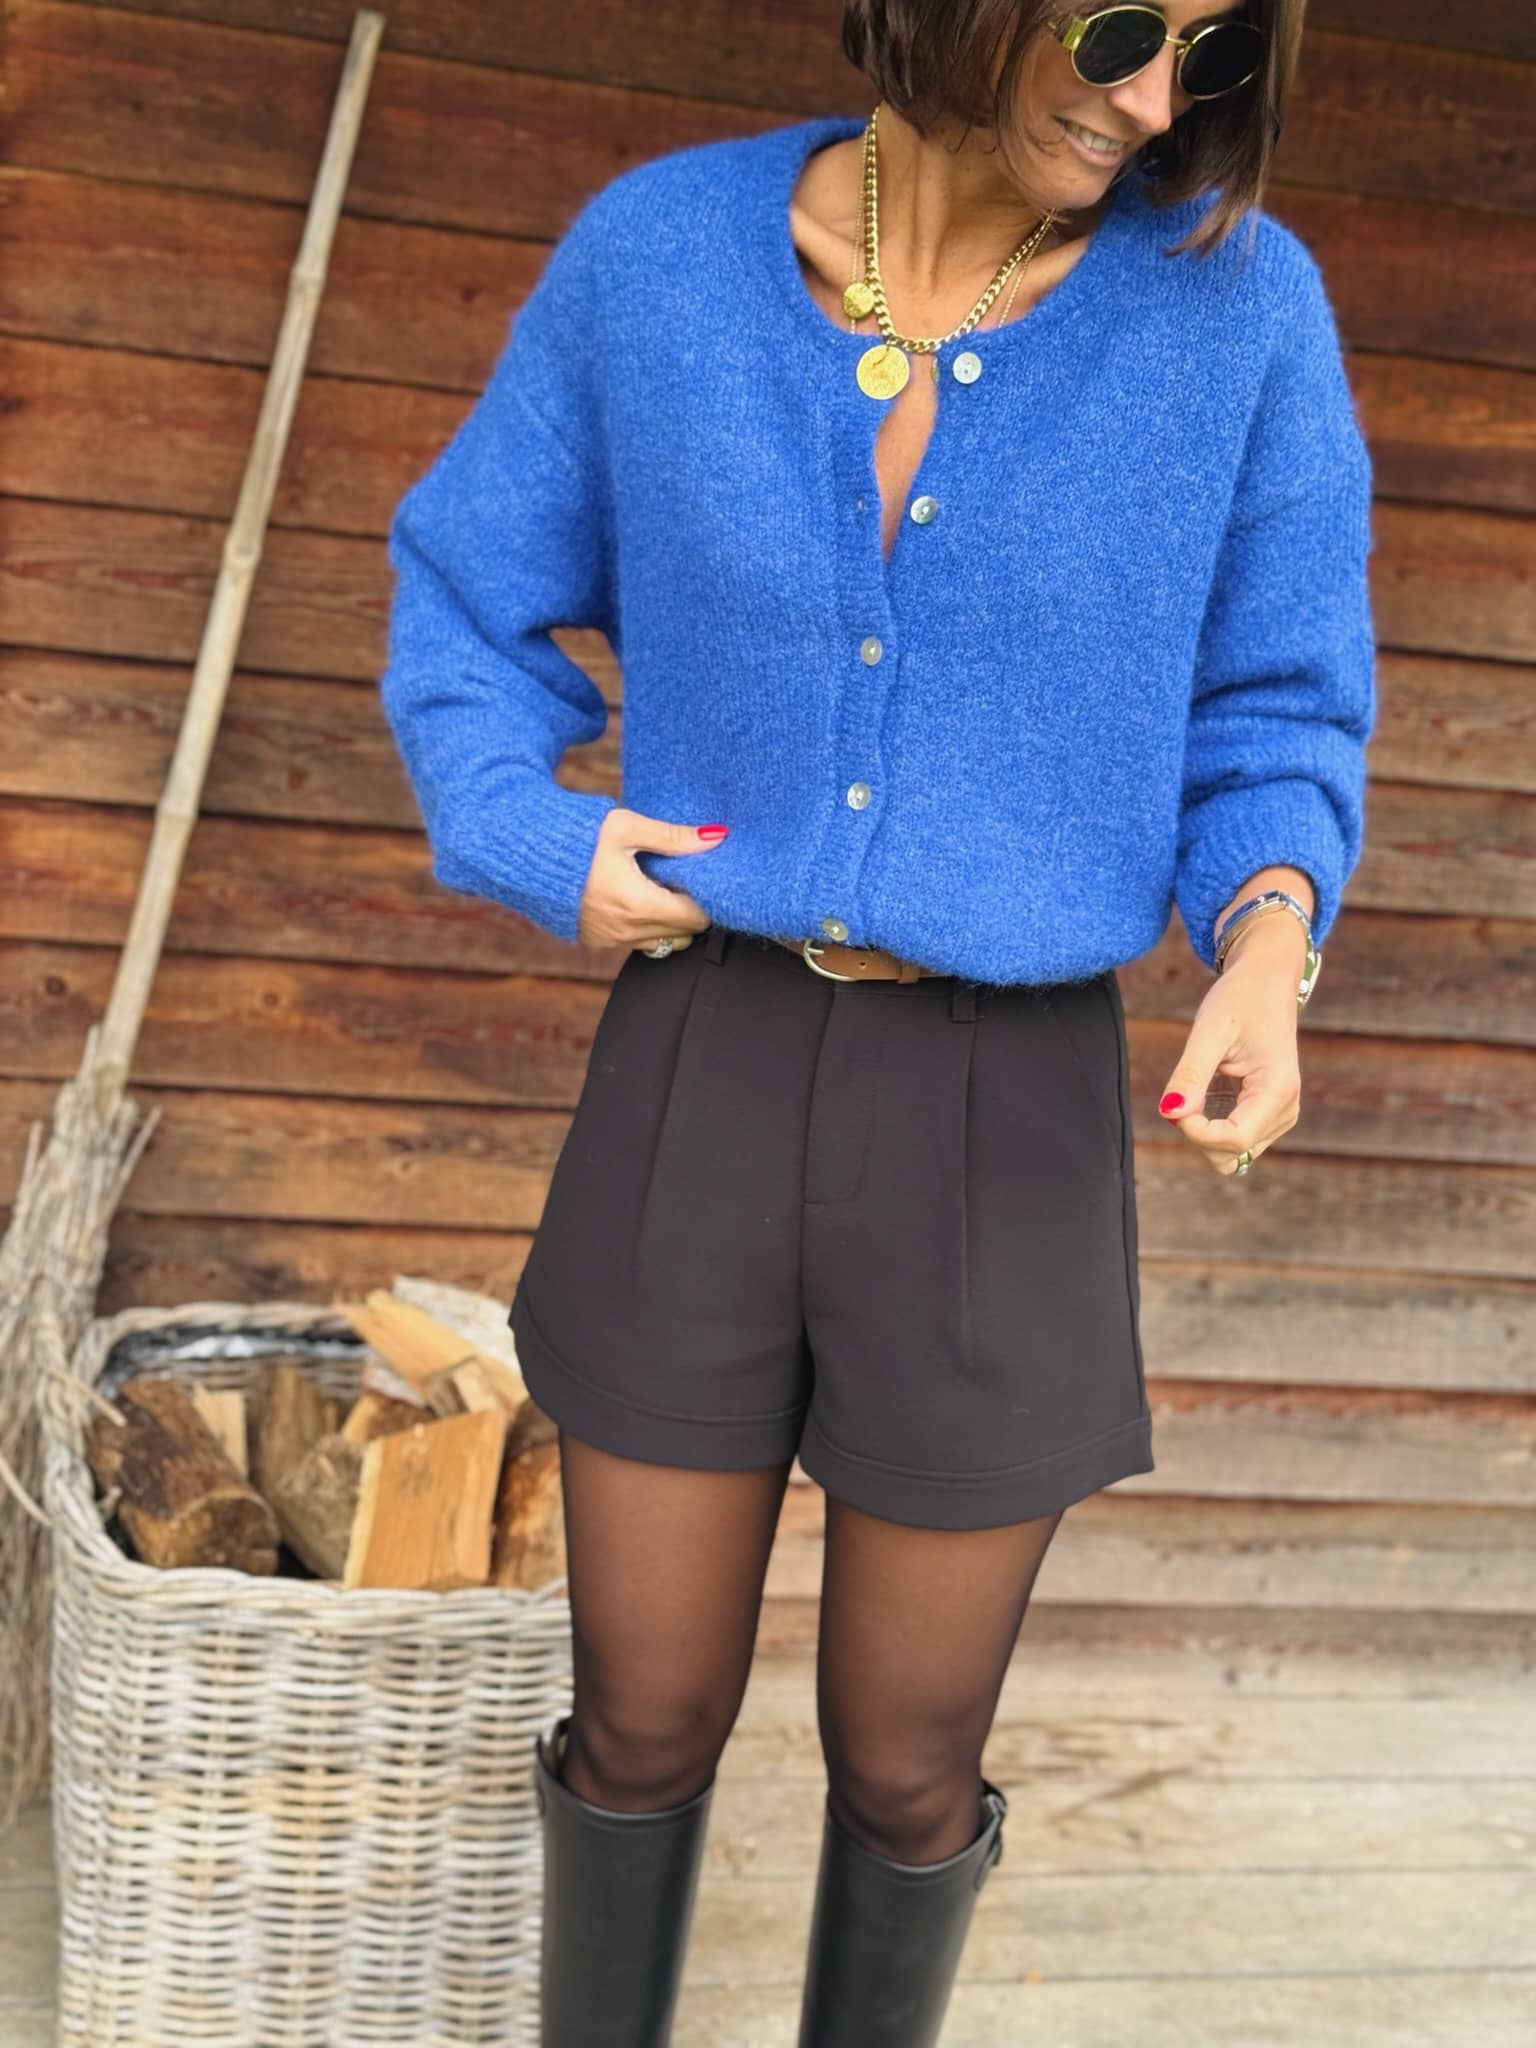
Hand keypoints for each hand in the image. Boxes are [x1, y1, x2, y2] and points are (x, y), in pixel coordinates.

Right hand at [577, 808, 726, 953]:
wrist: (536, 858)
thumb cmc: (581, 839)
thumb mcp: (626, 827)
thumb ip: (674, 836)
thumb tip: (716, 837)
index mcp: (638, 904)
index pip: (695, 918)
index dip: (705, 900)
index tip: (699, 881)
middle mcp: (628, 931)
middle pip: (685, 934)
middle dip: (691, 912)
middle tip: (681, 884)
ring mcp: (614, 941)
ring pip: (666, 945)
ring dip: (672, 924)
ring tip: (661, 894)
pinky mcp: (601, 944)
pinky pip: (641, 945)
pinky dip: (649, 929)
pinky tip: (640, 903)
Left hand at [1156, 917, 1306, 1175]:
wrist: (1266, 981)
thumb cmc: (1240, 999)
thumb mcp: (1210, 1031)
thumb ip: (1190, 1075)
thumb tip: (1170, 1114)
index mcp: (1277, 1091)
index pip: (1233, 1141)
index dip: (1195, 1132)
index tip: (1174, 1102)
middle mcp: (1285, 1110)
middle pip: (1230, 1154)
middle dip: (1198, 1131)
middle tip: (1186, 1087)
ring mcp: (1280, 1116)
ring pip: (1231, 1153)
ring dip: (1204, 1128)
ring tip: (1203, 1082)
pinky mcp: (1268, 1115)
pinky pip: (1232, 1140)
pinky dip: (1211, 1122)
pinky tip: (1211, 1087)